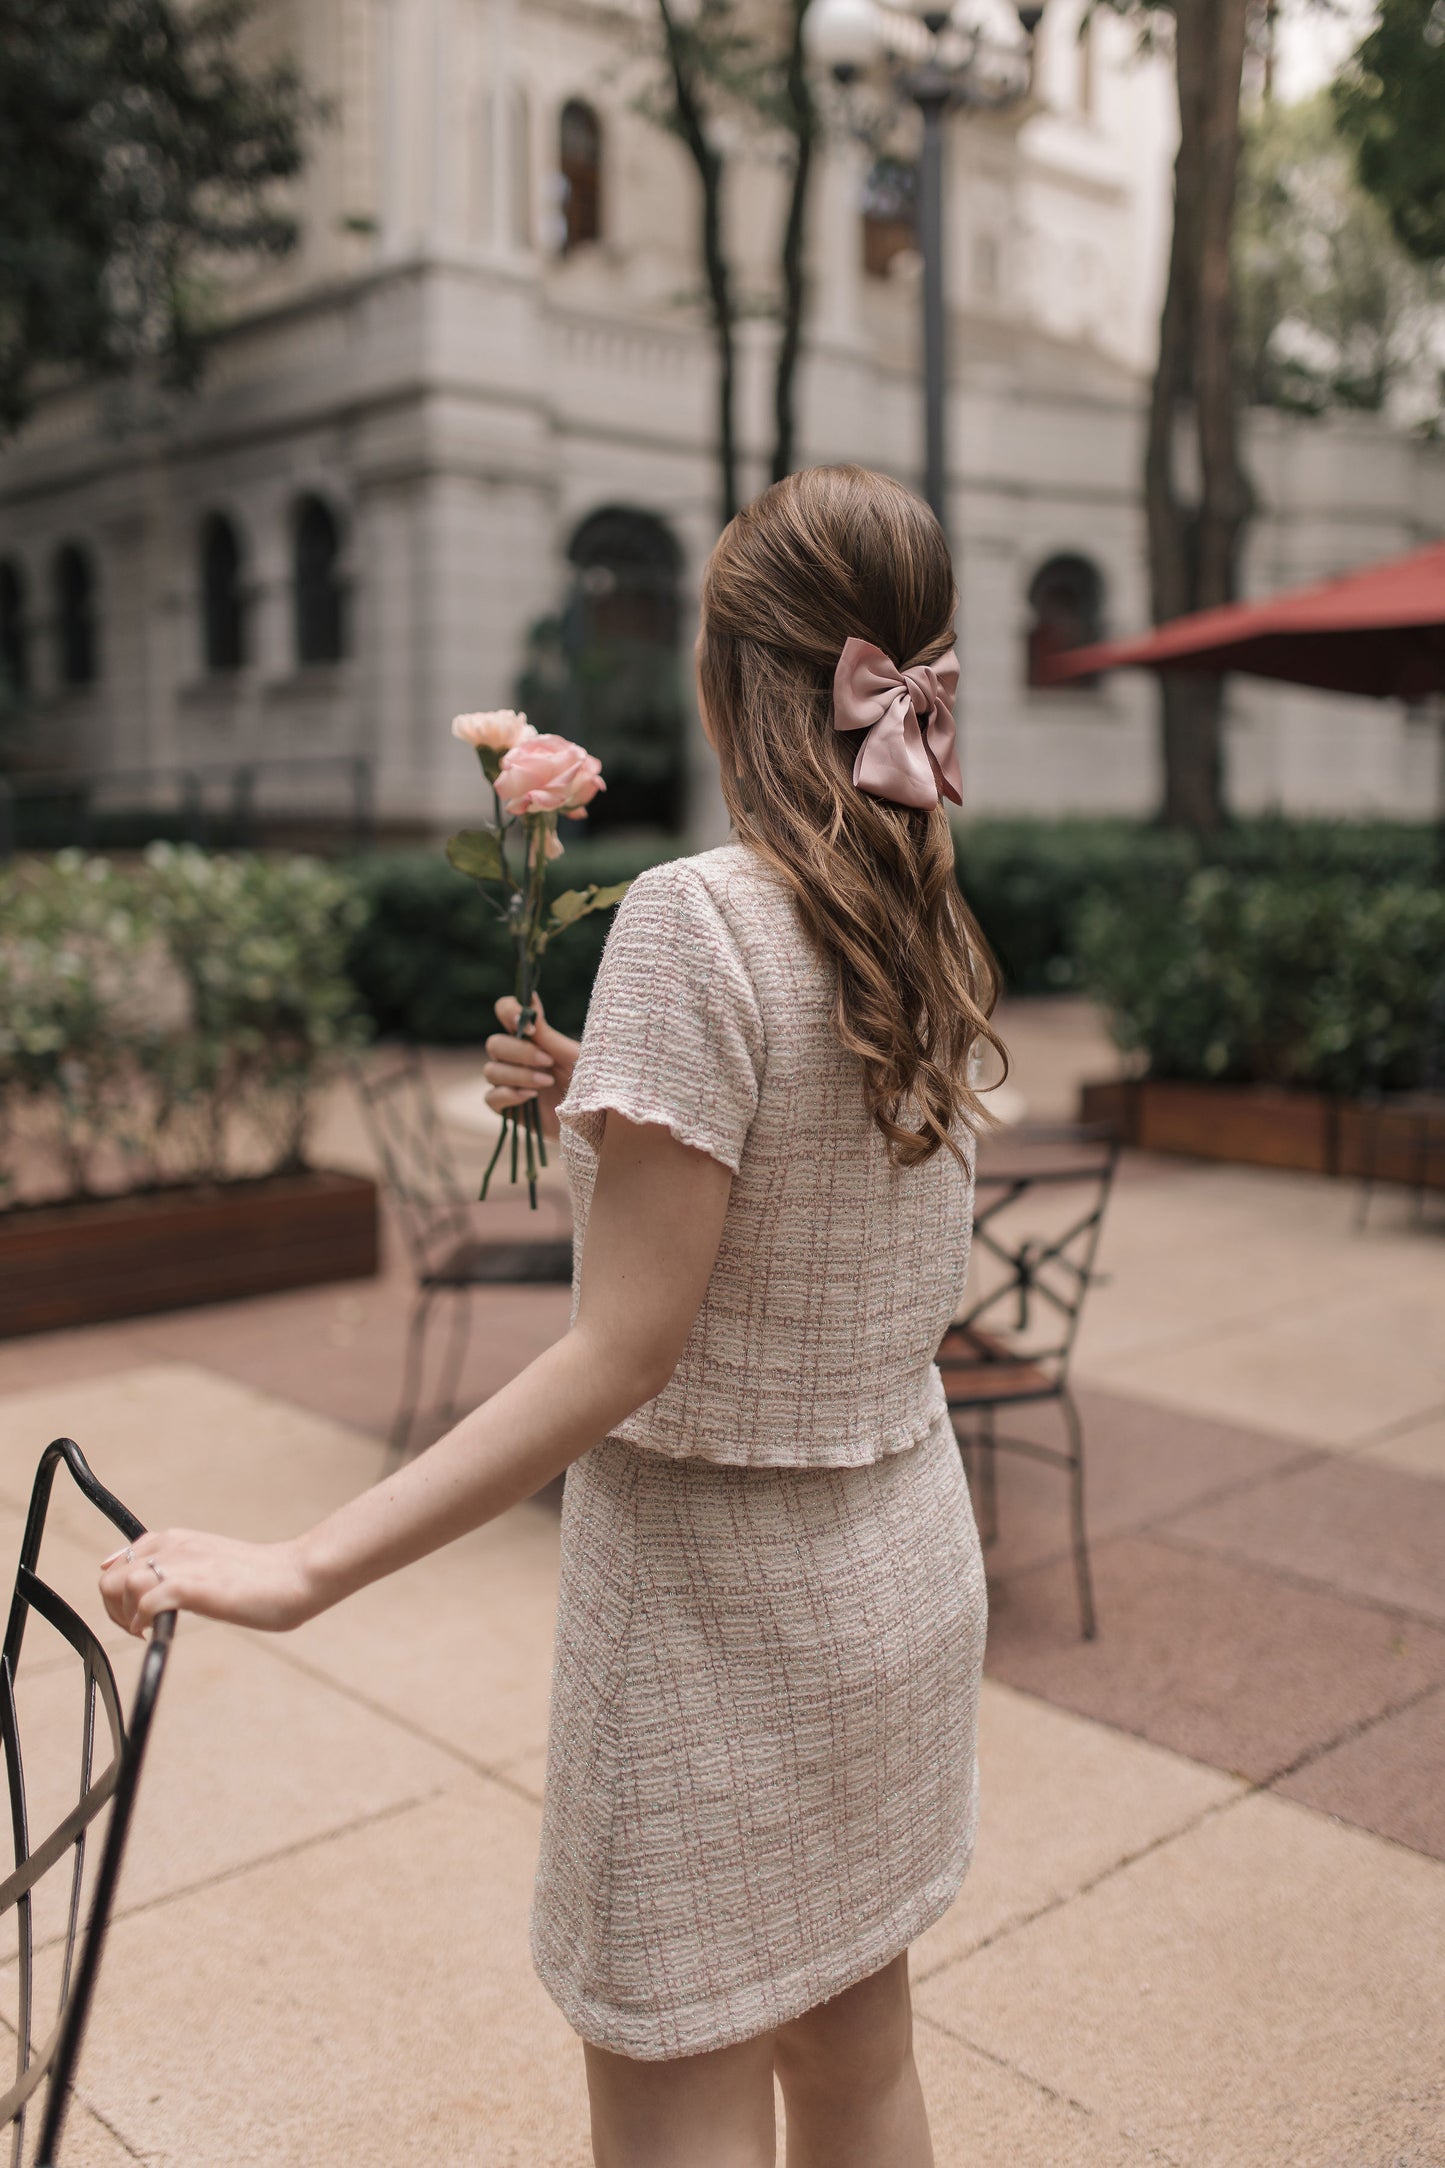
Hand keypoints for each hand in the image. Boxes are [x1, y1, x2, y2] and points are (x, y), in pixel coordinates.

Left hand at [99, 1529, 315, 1637]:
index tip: (134, 1613)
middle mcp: (174, 1546)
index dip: (119, 1591)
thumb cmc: (262, 1578)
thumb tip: (155, 1590)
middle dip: (114, 1609)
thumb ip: (182, 1569)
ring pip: (120, 1585)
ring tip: (146, 1631)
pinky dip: (142, 1620)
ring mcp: (182, 1564)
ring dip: (125, 1615)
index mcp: (179, 1539)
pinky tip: (156, 1631)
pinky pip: (145, 1601)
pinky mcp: (192, 1586)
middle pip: (109, 1576)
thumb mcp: (211, 1565)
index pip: (122, 1559)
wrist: (296, 1575)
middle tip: (137, 1628)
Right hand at [483, 993, 580, 1139]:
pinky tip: (531, 1097)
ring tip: (546, 1082)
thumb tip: (530, 999)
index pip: (505, 1011)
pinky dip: (509, 1095)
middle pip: (494, 1043)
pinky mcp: (508, 1108)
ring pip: (491, 1070)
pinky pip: (491, 1098)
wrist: (598, 1122)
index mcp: (532, 1038)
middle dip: (520, 1052)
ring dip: (519, 1075)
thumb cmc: (591, 1084)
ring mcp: (510, 1083)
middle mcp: (516, 1058)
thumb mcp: (573, 1057)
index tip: (528, 1025)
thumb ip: (548, 1035)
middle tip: (548, 1062)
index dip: (509, 1011)